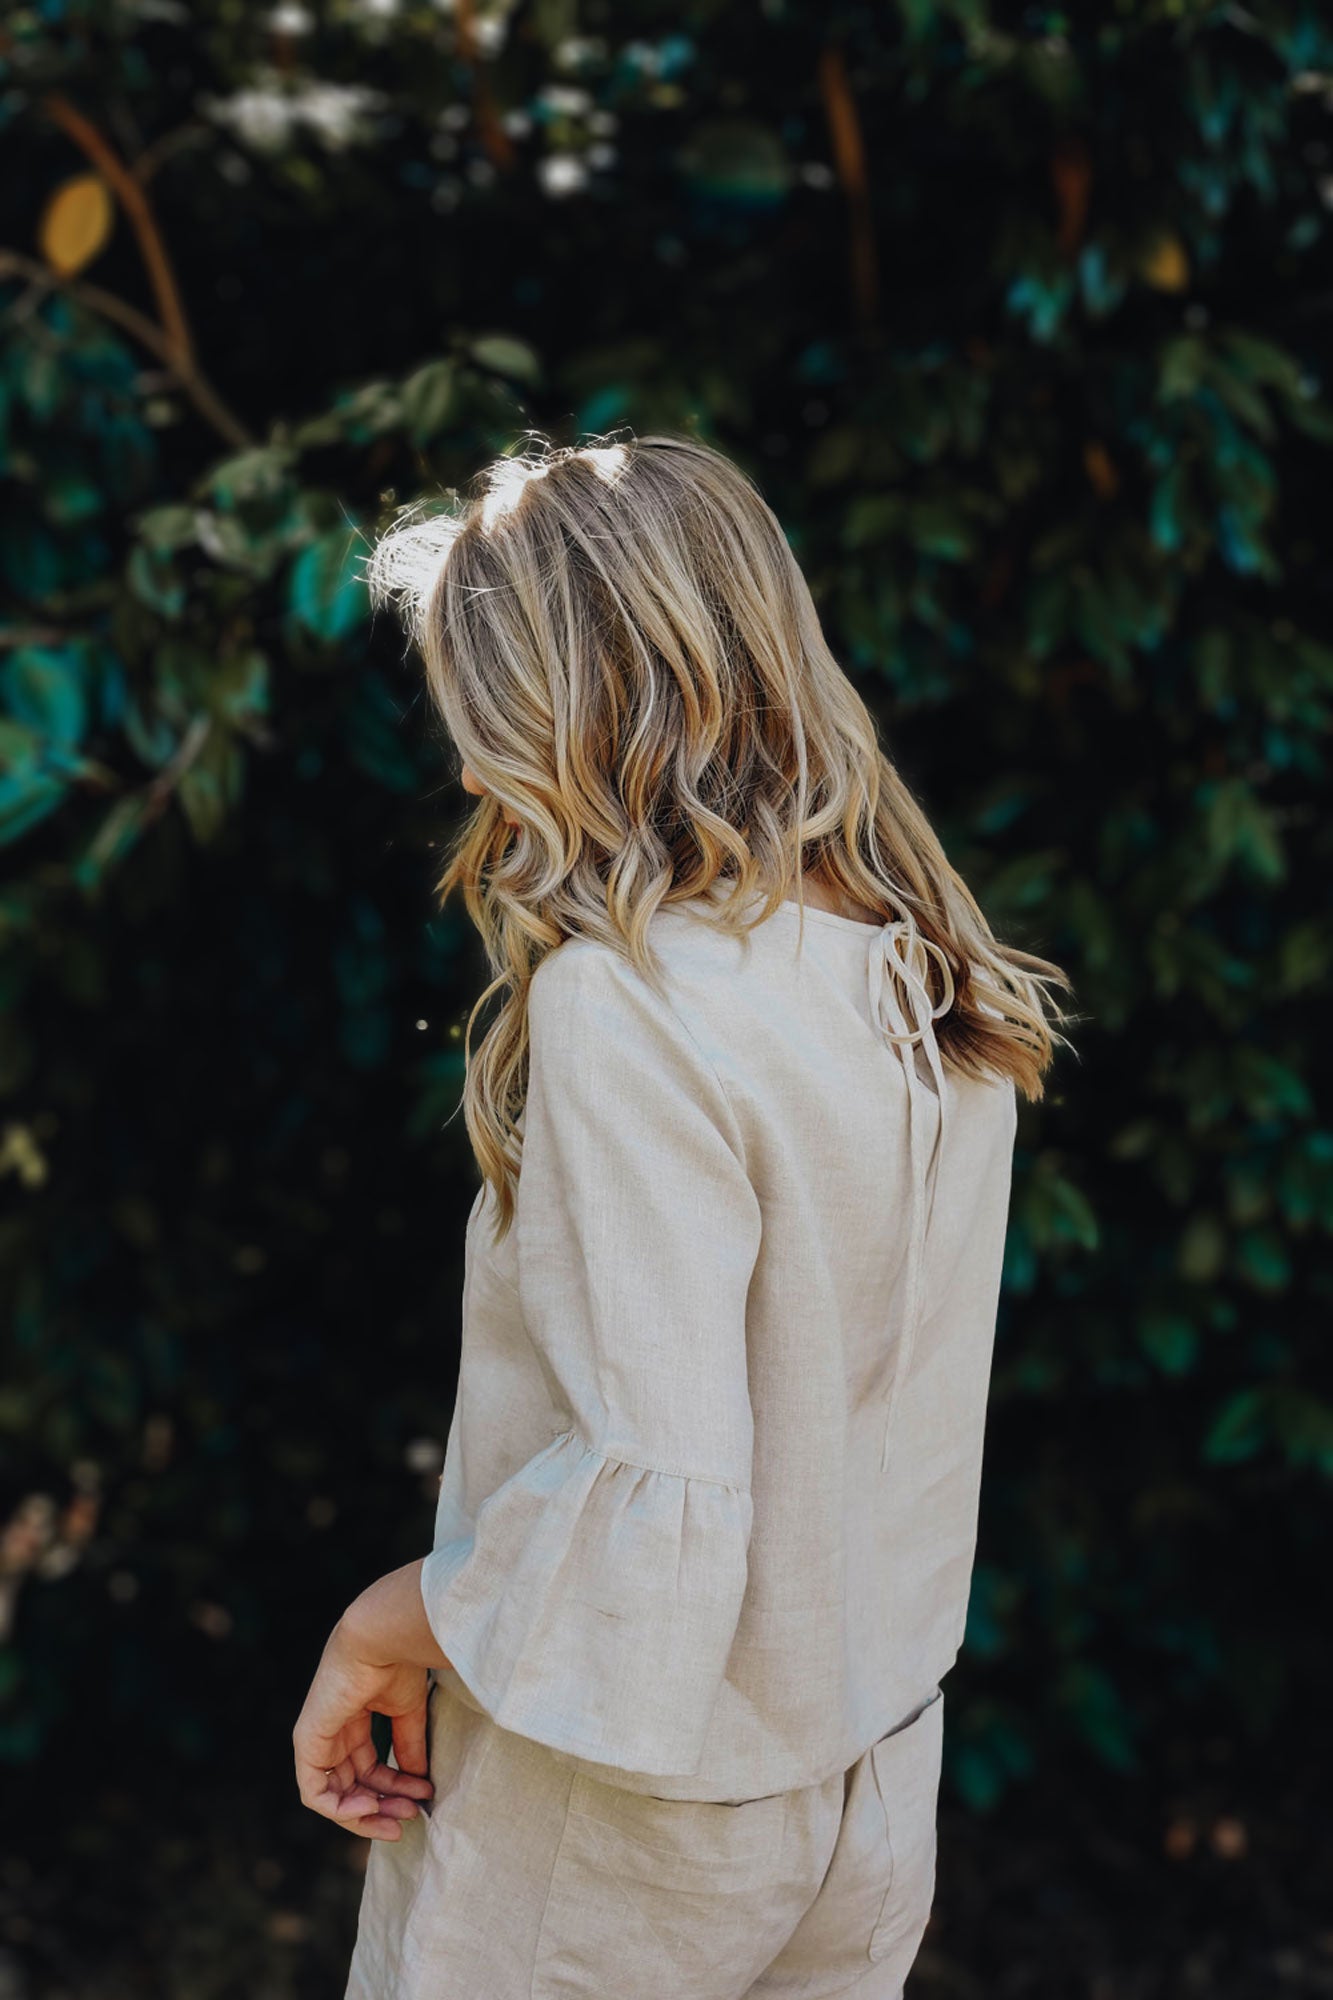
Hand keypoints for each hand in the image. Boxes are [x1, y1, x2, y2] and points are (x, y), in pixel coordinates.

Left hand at [294, 1560, 445, 1839]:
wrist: (379, 1640)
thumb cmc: (395, 1664)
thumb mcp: (407, 1713)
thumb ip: (408, 1748)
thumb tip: (420, 1784)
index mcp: (352, 1721)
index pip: (367, 1769)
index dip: (394, 1789)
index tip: (423, 1798)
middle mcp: (331, 1733)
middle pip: (352, 1786)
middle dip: (383, 1805)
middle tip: (411, 1817)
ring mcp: (316, 1740)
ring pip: (334, 1797)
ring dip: (367, 1813)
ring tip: (399, 1815)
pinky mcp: (306, 1743)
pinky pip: (315, 1793)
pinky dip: (341, 1809)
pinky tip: (370, 1807)